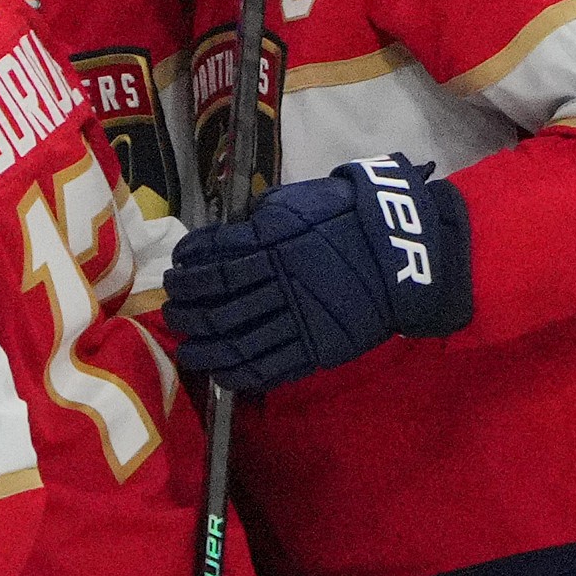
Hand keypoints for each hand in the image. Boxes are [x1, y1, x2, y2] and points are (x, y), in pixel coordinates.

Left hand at [163, 153, 472, 392]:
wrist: (402, 250)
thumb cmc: (349, 218)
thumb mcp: (299, 203)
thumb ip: (261, 219)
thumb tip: (228, 234)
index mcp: (270, 240)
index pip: (212, 258)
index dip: (188, 267)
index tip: (176, 270)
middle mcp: (275, 280)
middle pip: (215, 302)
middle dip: (186, 309)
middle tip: (173, 312)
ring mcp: (295, 317)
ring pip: (234, 339)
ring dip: (202, 346)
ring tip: (186, 347)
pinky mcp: (314, 347)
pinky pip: (268, 366)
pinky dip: (237, 372)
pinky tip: (219, 372)